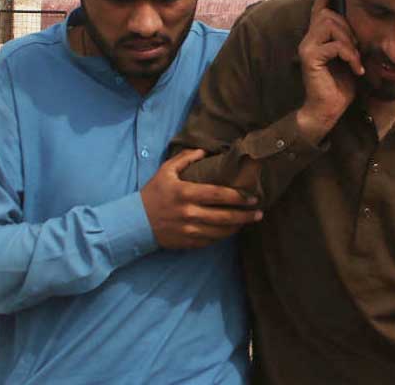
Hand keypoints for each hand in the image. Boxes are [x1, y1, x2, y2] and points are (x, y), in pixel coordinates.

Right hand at [140, 149, 262, 249]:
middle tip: (259, 213)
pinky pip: (211, 241)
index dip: (237, 197)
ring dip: (237, 227)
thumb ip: (185, 159)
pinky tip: (231, 230)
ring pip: (220, 231)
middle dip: (245, 215)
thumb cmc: (153, 194)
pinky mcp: (187, 242)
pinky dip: (223, 236)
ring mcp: (189, 230)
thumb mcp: (165, 171)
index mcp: (186, 194)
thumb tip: (204, 151)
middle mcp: (189, 213)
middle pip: (224, 216)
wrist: (134, 222)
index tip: (252, 197)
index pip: (218, 195)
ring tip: (249, 221)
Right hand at [296, 0, 363, 143]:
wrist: (328, 110)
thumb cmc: (341, 86)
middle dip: (349, 30)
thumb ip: (350, 41)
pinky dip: (348, 55)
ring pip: (331, 26)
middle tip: (357, 52)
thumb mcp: (350, 58)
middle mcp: (309, 38)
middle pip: (330, 15)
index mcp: (319, 37)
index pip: (320, 7)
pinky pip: (333, 44)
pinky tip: (354, 69)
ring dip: (349, 43)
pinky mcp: (309, 57)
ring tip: (355, 61)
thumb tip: (362, 27)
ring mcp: (307, 47)